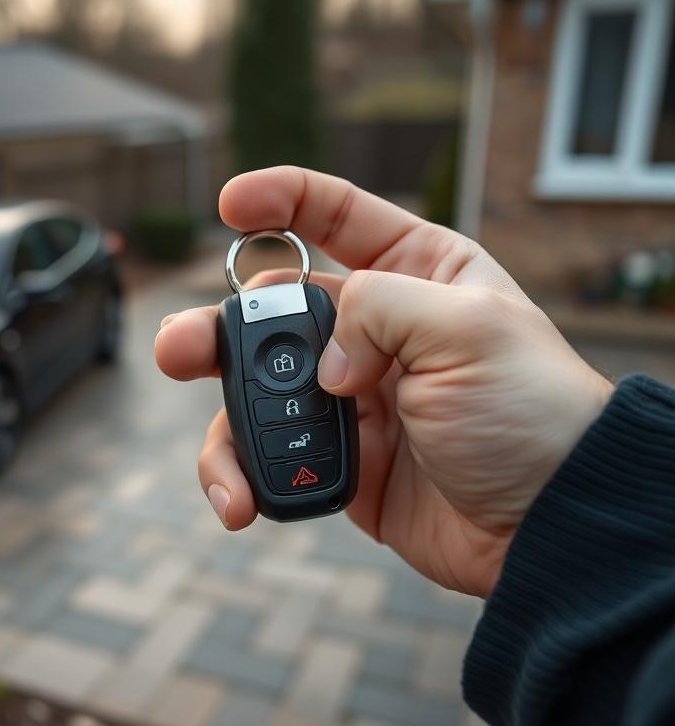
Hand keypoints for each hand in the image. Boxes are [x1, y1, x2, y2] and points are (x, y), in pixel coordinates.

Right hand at [155, 167, 612, 597]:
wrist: (548, 526)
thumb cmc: (530, 414)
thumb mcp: (467, 329)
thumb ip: (375, 309)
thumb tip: (321, 366)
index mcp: (416, 274)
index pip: (335, 215)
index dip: (279, 200)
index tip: (229, 203)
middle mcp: (375, 331)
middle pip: (271, 312)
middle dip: (216, 330)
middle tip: (177, 351)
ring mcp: (351, 397)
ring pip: (257, 392)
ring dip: (225, 423)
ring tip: (224, 471)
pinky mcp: (338, 459)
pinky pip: (270, 455)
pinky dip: (246, 475)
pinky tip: (242, 501)